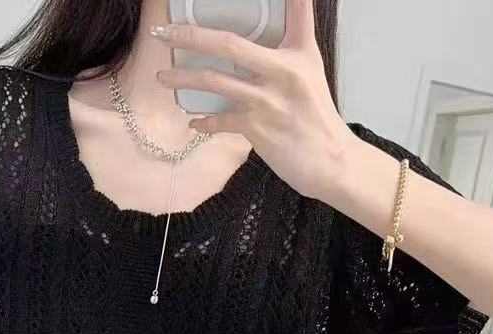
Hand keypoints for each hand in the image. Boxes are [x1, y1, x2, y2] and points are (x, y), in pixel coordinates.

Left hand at [151, 0, 358, 202]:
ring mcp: (266, 101)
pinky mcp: (256, 128)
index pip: (293, 8)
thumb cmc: (316, 114)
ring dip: (183, 78)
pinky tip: (193, 123)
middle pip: (227, 45)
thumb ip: (296, 34)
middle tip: (163, 32)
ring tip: (163, 78)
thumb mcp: (310, 68)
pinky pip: (220, 120)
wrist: (329, 159)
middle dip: (190, 35)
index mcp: (295, 54)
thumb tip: (282, 10)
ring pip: (214, 81)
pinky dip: (204, 122)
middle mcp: (280, 73)